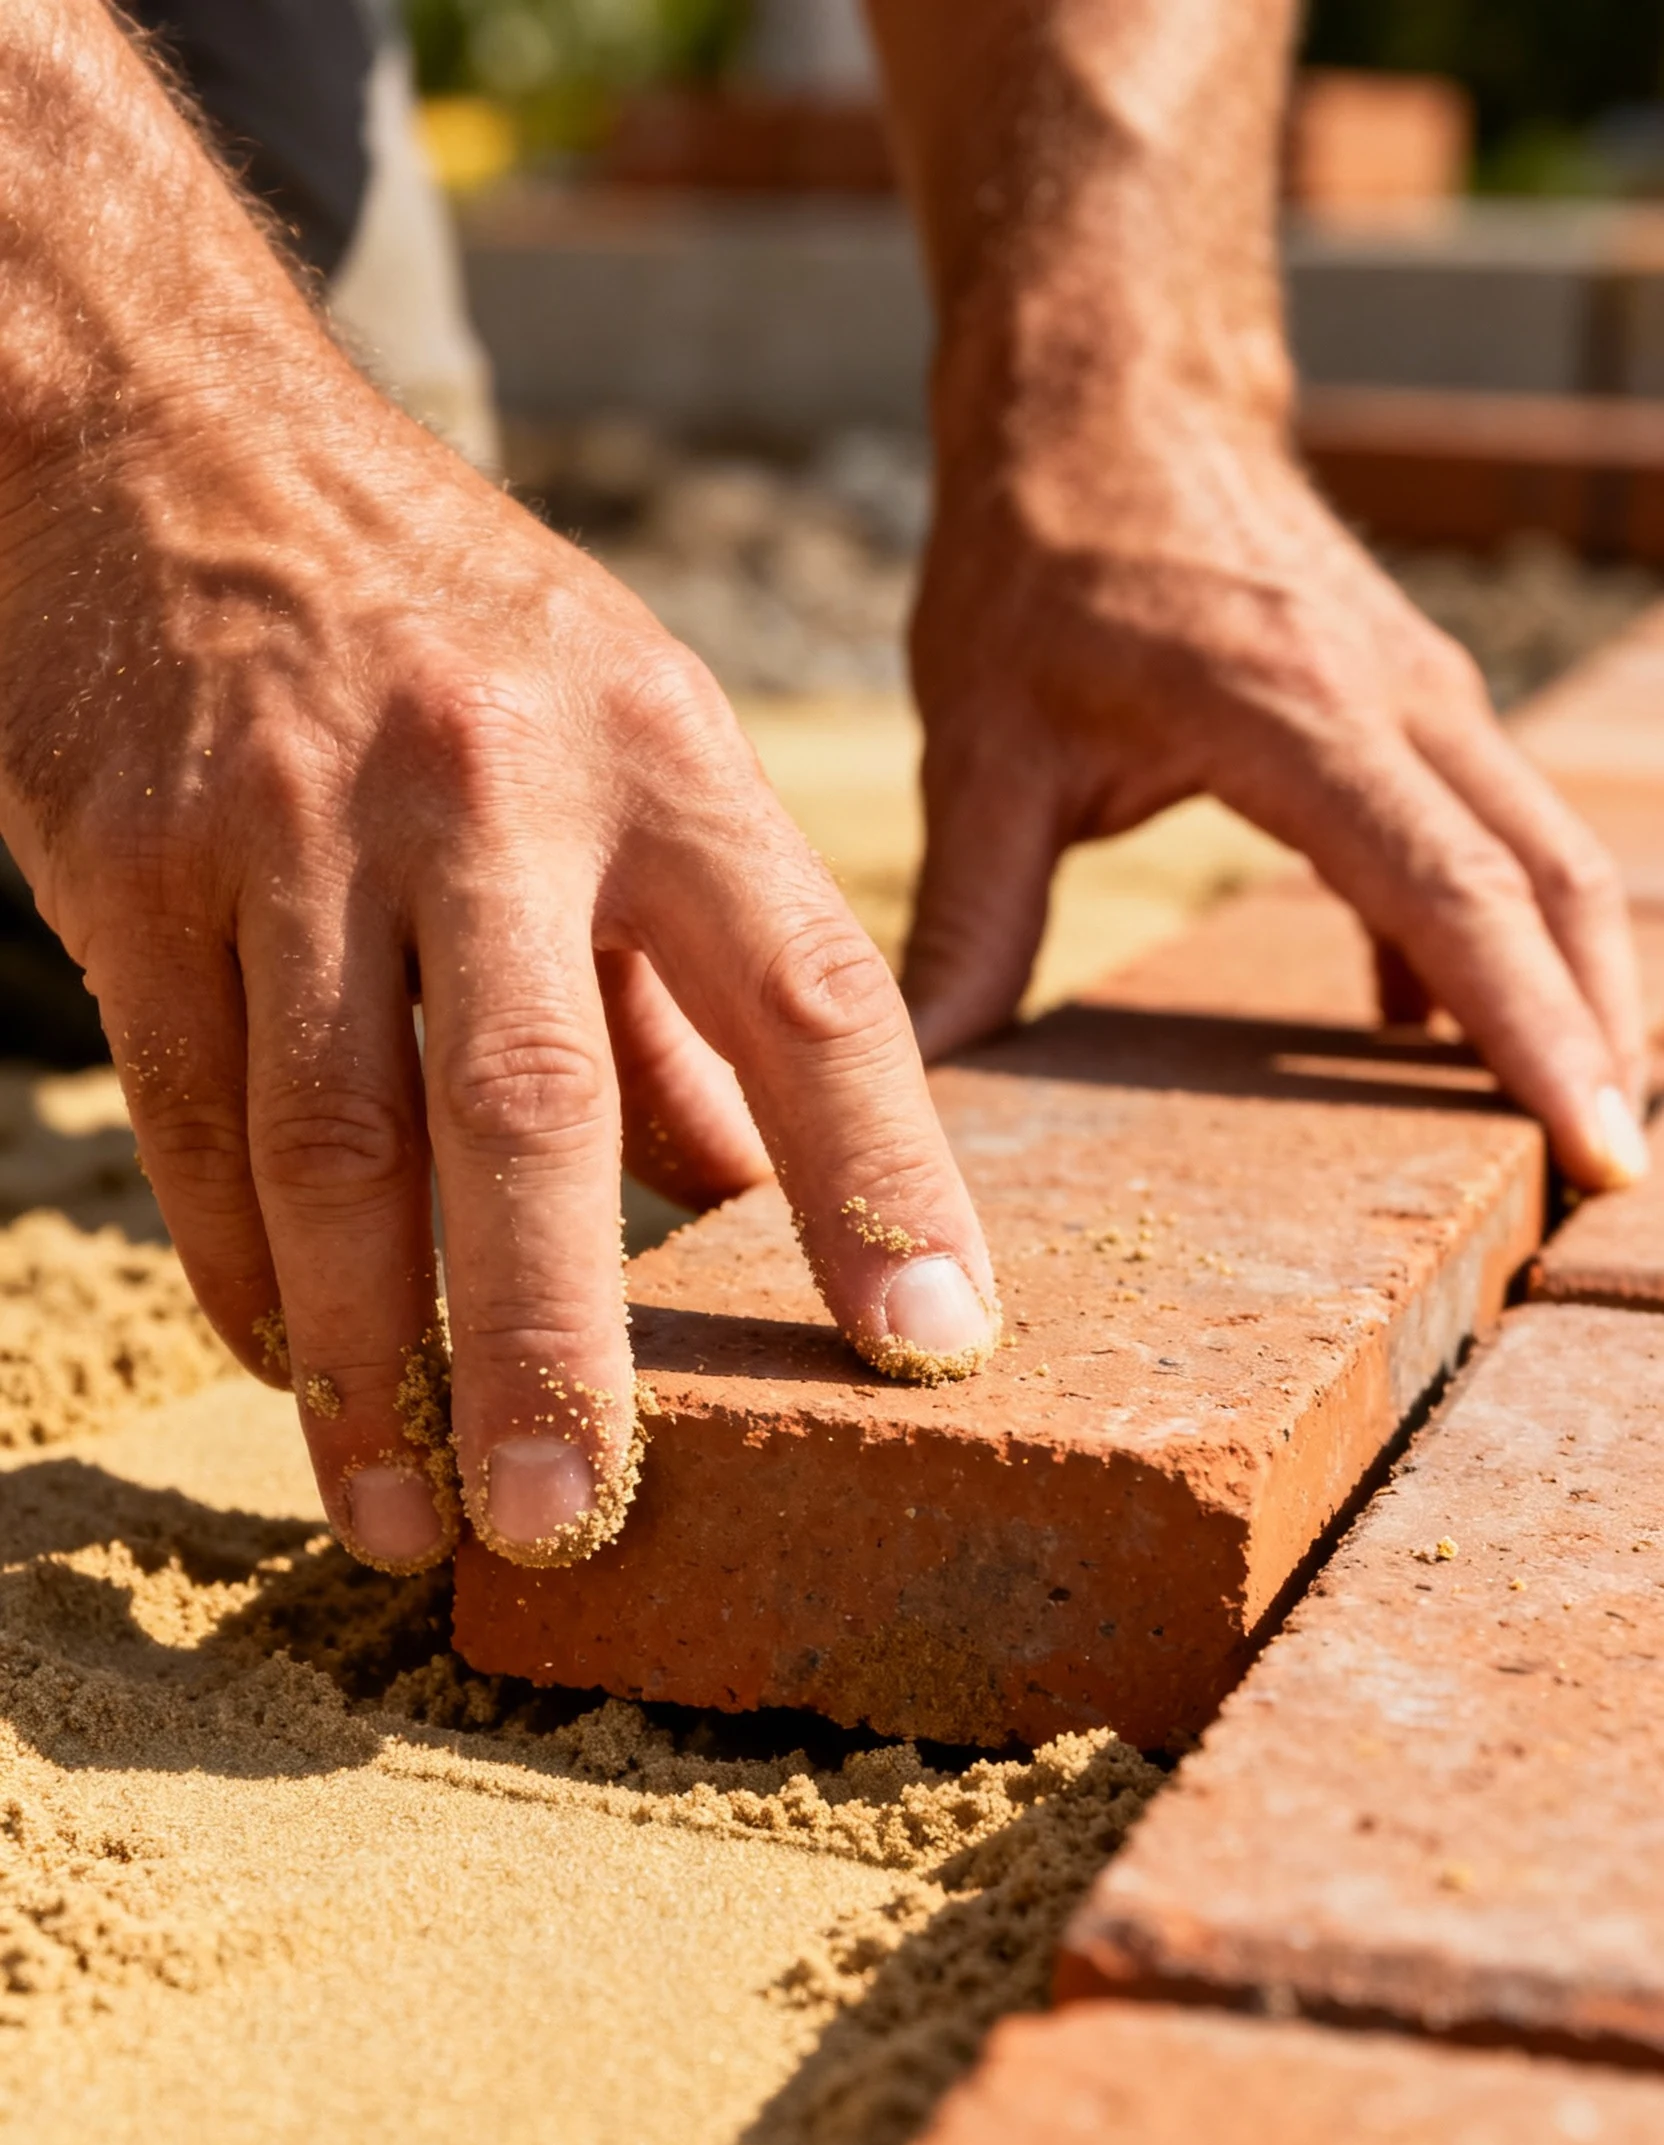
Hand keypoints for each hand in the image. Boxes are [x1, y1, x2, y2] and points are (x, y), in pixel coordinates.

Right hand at [0, 4, 997, 1575]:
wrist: (177, 440)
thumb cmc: (461, 639)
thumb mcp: (635, 750)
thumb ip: (700, 987)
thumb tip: (766, 1210)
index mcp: (663, 757)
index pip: (809, 993)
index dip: (880, 1181)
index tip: (932, 1352)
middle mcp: (490, 789)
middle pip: (531, 1105)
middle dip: (551, 1342)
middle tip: (576, 1522)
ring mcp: (297, 827)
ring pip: (330, 1142)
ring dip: (369, 1361)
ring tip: (411, 1522)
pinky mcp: (135, 864)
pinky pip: (195, 1114)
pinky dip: (248, 1270)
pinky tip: (300, 1374)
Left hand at [903, 410, 1649, 1191]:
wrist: (1107, 395)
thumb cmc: (1039, 566)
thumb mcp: (983, 751)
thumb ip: (969, 921)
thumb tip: (918, 1071)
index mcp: (1297, 716)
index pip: (1452, 895)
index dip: (1529, 1032)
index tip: (1591, 1147)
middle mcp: (1396, 700)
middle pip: (1551, 883)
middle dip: (1600, 1035)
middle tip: (1608, 1181)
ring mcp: (1422, 692)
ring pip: (1548, 855)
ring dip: (1576, 987)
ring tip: (1567, 1125)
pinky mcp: (1414, 699)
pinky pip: (1492, 833)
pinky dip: (1494, 938)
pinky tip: (1425, 1035)